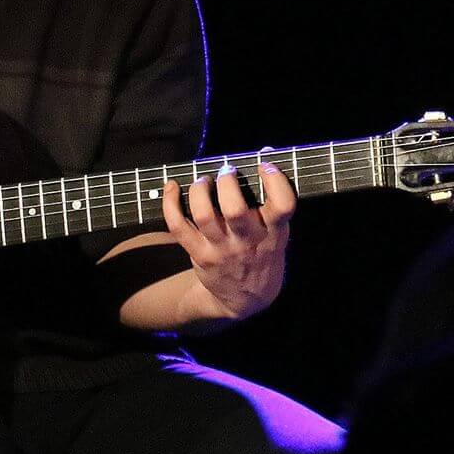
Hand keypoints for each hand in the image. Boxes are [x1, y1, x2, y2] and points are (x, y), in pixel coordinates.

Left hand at [161, 163, 295, 321]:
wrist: (245, 299)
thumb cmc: (263, 254)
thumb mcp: (278, 234)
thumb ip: (273, 201)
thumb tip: (267, 154)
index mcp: (273, 234)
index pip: (282, 206)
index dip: (275, 181)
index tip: (265, 166)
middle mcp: (247, 242)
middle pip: (234, 209)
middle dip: (227, 182)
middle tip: (227, 172)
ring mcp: (221, 250)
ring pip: (204, 215)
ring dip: (200, 190)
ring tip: (203, 181)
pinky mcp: (199, 254)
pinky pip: (178, 226)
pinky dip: (170, 203)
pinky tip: (172, 188)